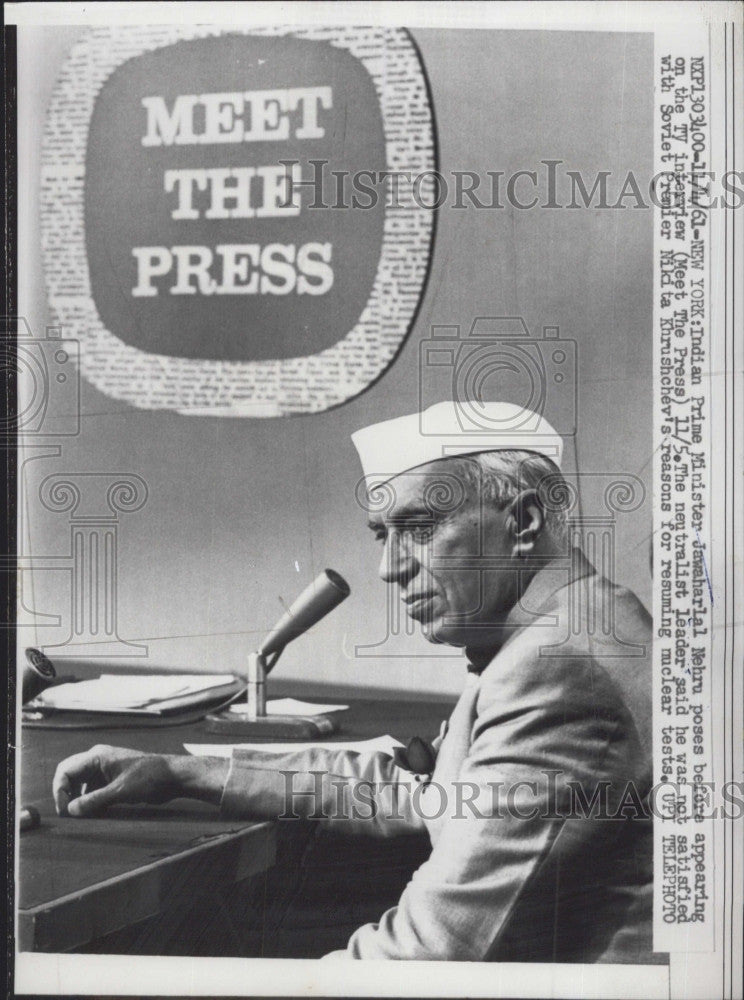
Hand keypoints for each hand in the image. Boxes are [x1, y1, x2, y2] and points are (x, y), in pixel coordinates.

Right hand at [53, 744, 176, 817]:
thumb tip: (70, 810)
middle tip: (68, 815)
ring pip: (81, 785)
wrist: (173, 777)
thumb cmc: (149, 778)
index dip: (60, 790)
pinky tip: (96, 813)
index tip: (64, 810)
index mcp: (97, 756)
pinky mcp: (112, 779)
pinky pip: (93, 790)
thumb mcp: (120, 791)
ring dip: (79, 800)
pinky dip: (91, 802)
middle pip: (70, 775)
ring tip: (83, 816)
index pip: (66, 770)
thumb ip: (94, 800)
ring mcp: (105, 770)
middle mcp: (98, 760)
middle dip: (65, 794)